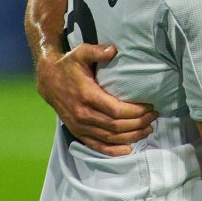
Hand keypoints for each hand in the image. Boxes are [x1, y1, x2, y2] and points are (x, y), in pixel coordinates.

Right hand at [36, 43, 157, 155]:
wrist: (47, 79)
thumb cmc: (68, 65)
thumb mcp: (81, 52)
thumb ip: (97, 51)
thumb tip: (113, 50)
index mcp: (87, 95)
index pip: (116, 111)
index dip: (136, 112)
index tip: (150, 106)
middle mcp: (82, 114)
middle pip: (116, 125)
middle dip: (138, 123)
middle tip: (154, 117)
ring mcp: (79, 125)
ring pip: (109, 137)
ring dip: (131, 136)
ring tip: (148, 130)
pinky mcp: (77, 132)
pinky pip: (96, 145)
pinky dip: (112, 150)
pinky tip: (128, 149)